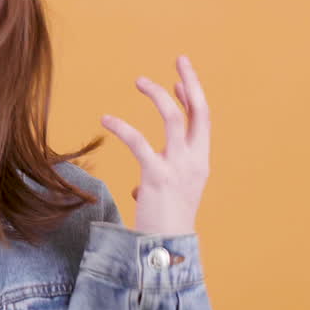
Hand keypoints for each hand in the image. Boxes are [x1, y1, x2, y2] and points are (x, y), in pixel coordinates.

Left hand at [99, 54, 209, 235]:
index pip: (203, 121)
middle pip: (200, 111)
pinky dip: (122, 127)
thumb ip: (156, 187)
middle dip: (191, 82)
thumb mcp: (165, 201)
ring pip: (174, 118)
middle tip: (180, 58)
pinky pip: (139, 142)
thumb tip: (136, 188)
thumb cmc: (164, 227)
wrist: (167, 251)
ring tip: (140, 80)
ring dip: (158, 95)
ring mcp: (179, 168)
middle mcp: (195, 161)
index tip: (178, 78)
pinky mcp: (157, 177)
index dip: (192, 97)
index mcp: (200, 163)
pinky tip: (106, 120)